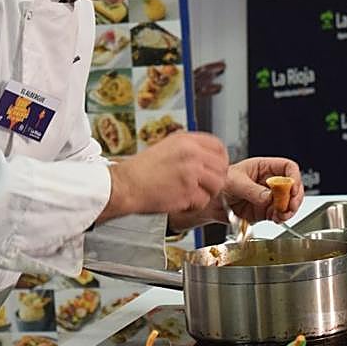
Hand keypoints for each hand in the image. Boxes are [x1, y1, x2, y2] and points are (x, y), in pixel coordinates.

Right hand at [97, 132, 228, 222]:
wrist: (124, 186)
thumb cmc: (139, 171)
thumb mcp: (165, 148)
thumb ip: (187, 150)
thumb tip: (206, 158)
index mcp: (185, 140)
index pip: (218, 146)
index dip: (220, 159)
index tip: (216, 168)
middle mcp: (191, 153)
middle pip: (221, 166)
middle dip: (215, 179)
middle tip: (204, 185)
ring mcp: (191, 172)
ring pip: (217, 184)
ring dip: (207, 193)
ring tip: (192, 194)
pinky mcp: (188, 191)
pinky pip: (204, 201)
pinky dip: (195, 205)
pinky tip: (182, 201)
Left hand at [222, 157, 303, 223]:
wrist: (210, 204)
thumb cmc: (219, 185)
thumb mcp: (234, 183)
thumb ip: (252, 190)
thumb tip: (268, 197)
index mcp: (263, 168)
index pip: (288, 167)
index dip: (294, 177)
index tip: (292, 188)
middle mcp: (269, 182)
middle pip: (293, 186)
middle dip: (295, 197)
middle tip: (290, 205)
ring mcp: (269, 197)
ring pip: (289, 202)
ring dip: (289, 210)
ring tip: (281, 214)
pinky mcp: (266, 211)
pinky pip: (280, 214)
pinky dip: (281, 218)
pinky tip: (276, 218)